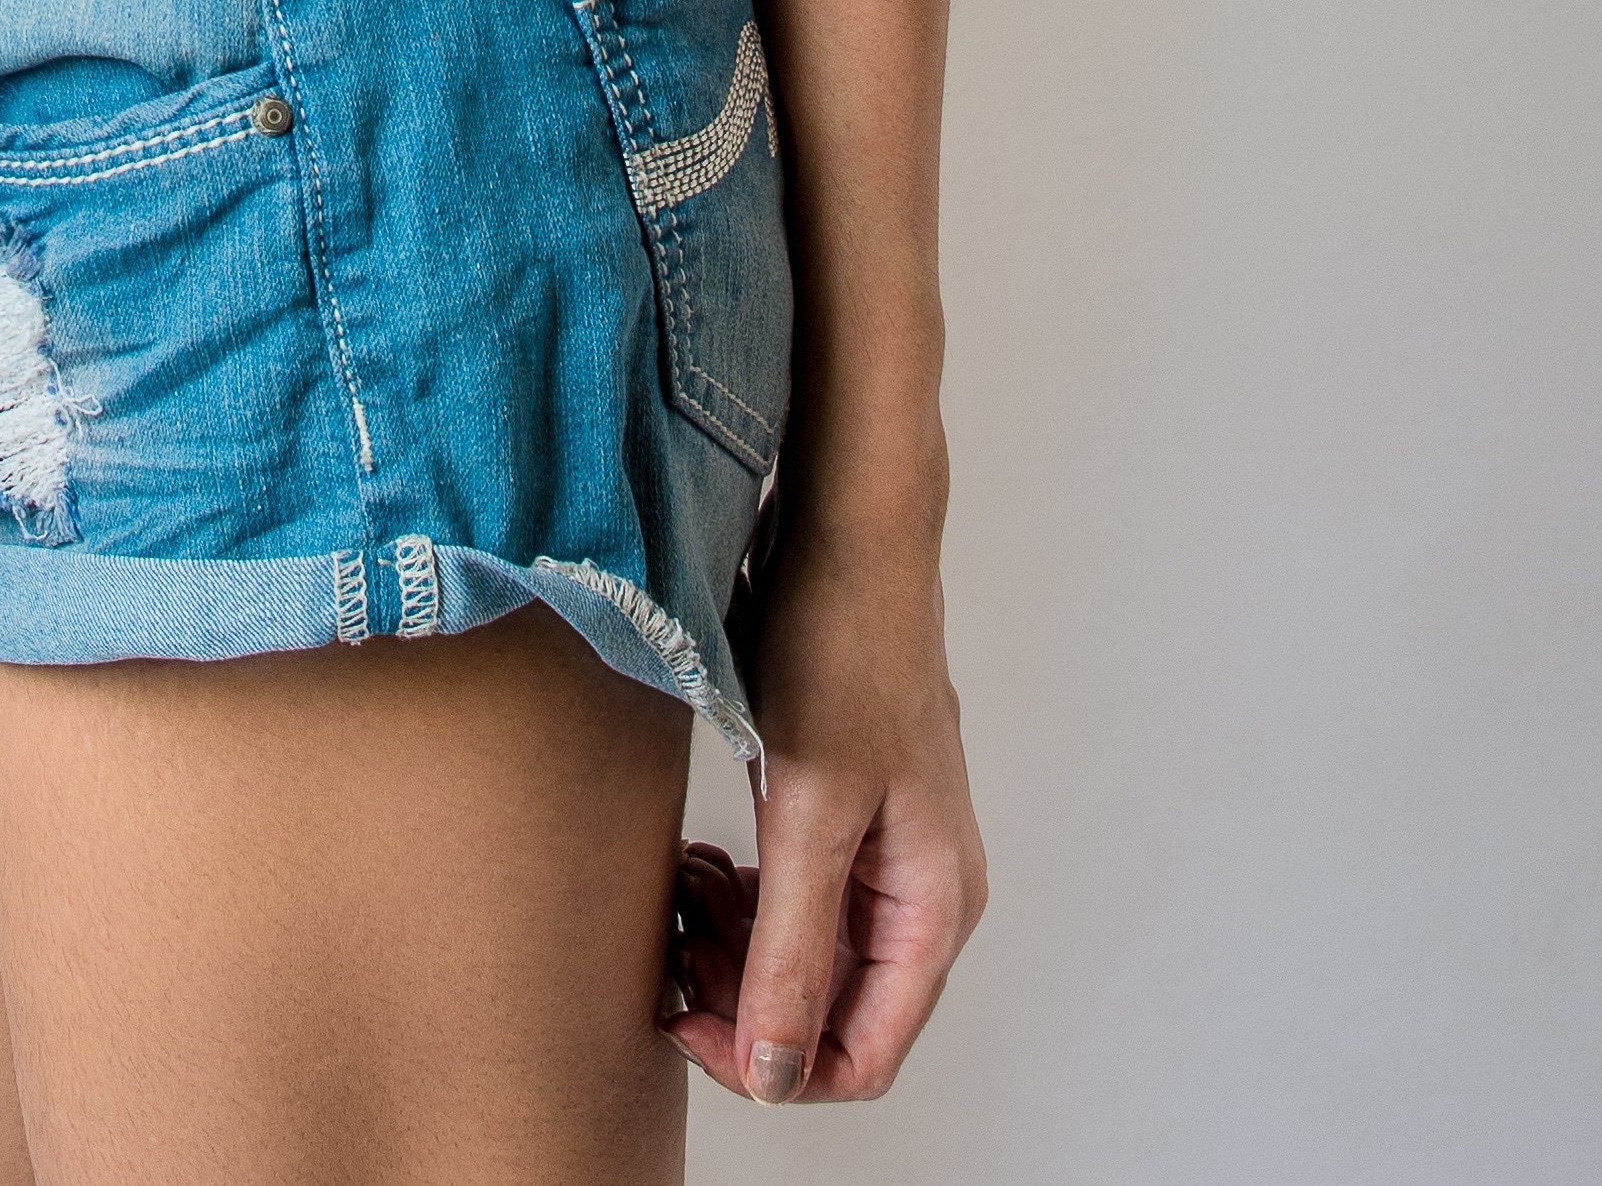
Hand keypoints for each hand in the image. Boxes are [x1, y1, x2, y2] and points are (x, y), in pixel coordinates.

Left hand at [660, 507, 985, 1101]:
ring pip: (800, 952)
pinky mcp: (840, 808)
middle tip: (669, 944)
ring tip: (677, 894)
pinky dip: (738, 896)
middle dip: (739, 993)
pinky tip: (696, 863)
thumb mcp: (807, 808)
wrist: (843, 530)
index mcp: (932, 908)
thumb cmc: (841, 650)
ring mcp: (882, 849)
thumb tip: (773, 1072)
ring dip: (732, 945)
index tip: (684, 1015)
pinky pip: (789, 894)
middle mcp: (918, 892)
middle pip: (825, 1010)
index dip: (766, 1058)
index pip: (858, 1057)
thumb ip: (791, 948)